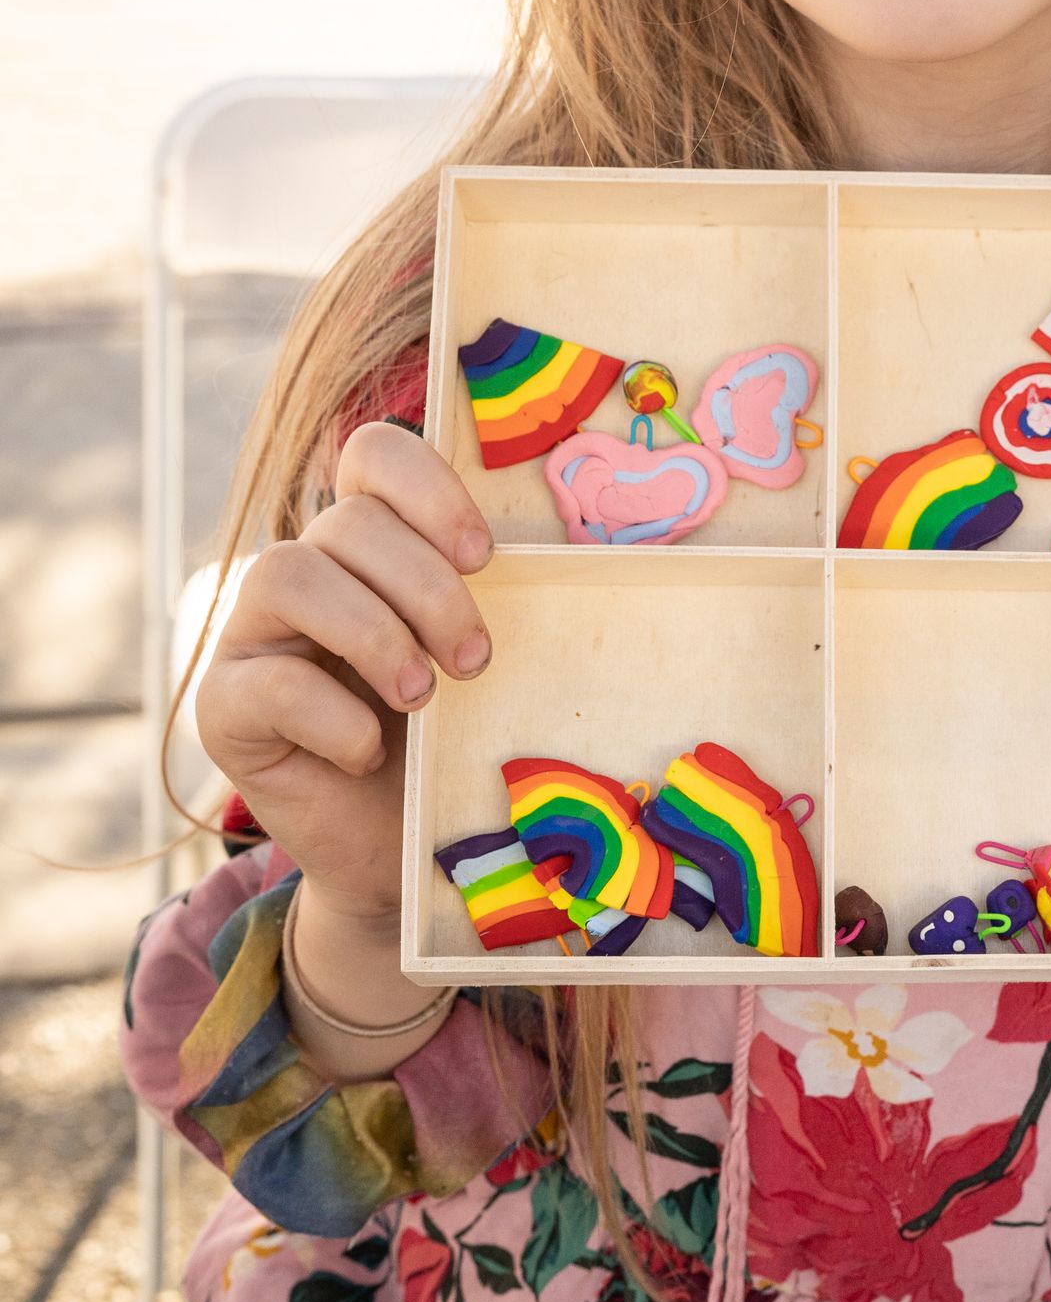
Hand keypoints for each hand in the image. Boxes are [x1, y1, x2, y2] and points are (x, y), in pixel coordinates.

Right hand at [195, 424, 493, 928]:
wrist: (398, 848)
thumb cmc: (450, 739)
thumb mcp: (476, 654)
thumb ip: (492, 595)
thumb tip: (577, 553)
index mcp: (364, 542)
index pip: (372, 453)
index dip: (426, 488)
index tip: (484, 557)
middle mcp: (300, 570)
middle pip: (345, 520)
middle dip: (426, 588)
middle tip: (477, 659)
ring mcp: (251, 634)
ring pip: (288, 573)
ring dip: (374, 635)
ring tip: (424, 696)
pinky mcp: (223, 706)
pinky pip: (268, 683)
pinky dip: (334, 718)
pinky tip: (371, 752)